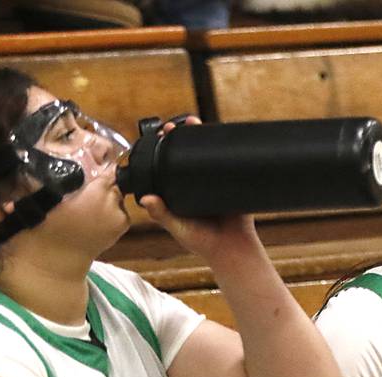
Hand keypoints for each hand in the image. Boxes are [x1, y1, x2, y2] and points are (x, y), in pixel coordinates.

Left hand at [136, 117, 259, 261]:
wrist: (234, 249)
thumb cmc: (203, 242)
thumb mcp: (179, 228)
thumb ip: (162, 215)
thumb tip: (146, 199)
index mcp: (179, 191)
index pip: (168, 164)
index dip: (163, 149)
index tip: (159, 137)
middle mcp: (194, 183)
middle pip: (187, 153)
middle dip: (181, 136)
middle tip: (173, 126)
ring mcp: (214, 181)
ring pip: (206, 153)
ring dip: (201, 136)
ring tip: (193, 122)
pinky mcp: (233, 182)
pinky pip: (229, 162)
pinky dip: (225, 147)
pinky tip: (219, 134)